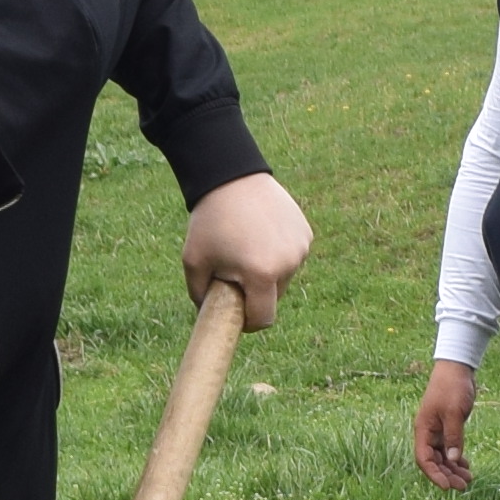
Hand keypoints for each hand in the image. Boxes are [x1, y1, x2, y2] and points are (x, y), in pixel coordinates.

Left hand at [183, 170, 312, 326]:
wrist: (231, 177)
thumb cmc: (209, 222)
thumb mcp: (194, 262)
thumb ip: (200, 297)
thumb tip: (212, 318)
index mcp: (262, 274)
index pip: (263, 319)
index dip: (248, 322)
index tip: (237, 314)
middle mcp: (288, 263)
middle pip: (275, 298)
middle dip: (257, 294)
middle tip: (236, 273)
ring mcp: (300, 247)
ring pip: (284, 277)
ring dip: (268, 273)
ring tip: (248, 248)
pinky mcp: (306, 233)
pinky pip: (292, 256)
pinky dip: (278, 254)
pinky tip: (261, 234)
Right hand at [413, 359, 479, 493]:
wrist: (457, 369)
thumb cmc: (452, 388)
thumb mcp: (453, 412)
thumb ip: (453, 437)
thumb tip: (452, 460)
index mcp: (423, 429)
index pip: (424, 459)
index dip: (434, 475)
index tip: (447, 486)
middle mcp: (428, 433)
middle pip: (434, 461)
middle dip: (447, 475)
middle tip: (463, 486)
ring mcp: (437, 431)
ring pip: (443, 457)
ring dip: (453, 469)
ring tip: (469, 479)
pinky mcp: (448, 427)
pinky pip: (450, 448)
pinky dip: (457, 458)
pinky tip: (466, 465)